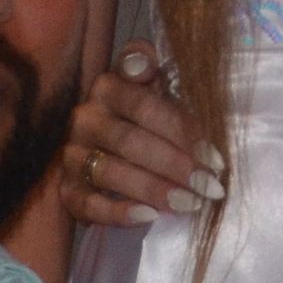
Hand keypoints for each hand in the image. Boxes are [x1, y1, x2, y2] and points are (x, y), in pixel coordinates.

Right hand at [60, 45, 226, 227]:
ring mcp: (72, 154)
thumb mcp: (156, 82)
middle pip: (130, 142)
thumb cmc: (148, 111)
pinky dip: (118, 213)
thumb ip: (155, 67)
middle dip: (176, 166)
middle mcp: (85, 118)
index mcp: (108, 86)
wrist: (111, 142)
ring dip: (154, 190)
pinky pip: (88, 204)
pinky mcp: (67, 189)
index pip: (145, 106)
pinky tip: (150, 216)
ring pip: (110, 173)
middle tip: (210, 187)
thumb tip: (146, 65)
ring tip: (190, 204)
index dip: (182, 132)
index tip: (215, 157)